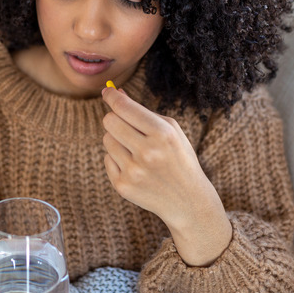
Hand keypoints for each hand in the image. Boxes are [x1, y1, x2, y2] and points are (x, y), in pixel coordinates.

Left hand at [101, 87, 231, 265]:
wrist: (187, 200)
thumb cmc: (178, 158)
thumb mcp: (170, 130)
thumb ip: (143, 111)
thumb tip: (115, 93)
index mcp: (162, 134)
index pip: (124, 108)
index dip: (112, 96)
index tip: (107, 92)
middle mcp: (147, 152)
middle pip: (109, 121)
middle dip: (114, 118)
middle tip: (124, 123)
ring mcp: (133, 171)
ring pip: (107, 140)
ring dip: (117, 140)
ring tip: (136, 150)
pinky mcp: (123, 186)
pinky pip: (107, 159)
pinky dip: (117, 159)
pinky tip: (135, 166)